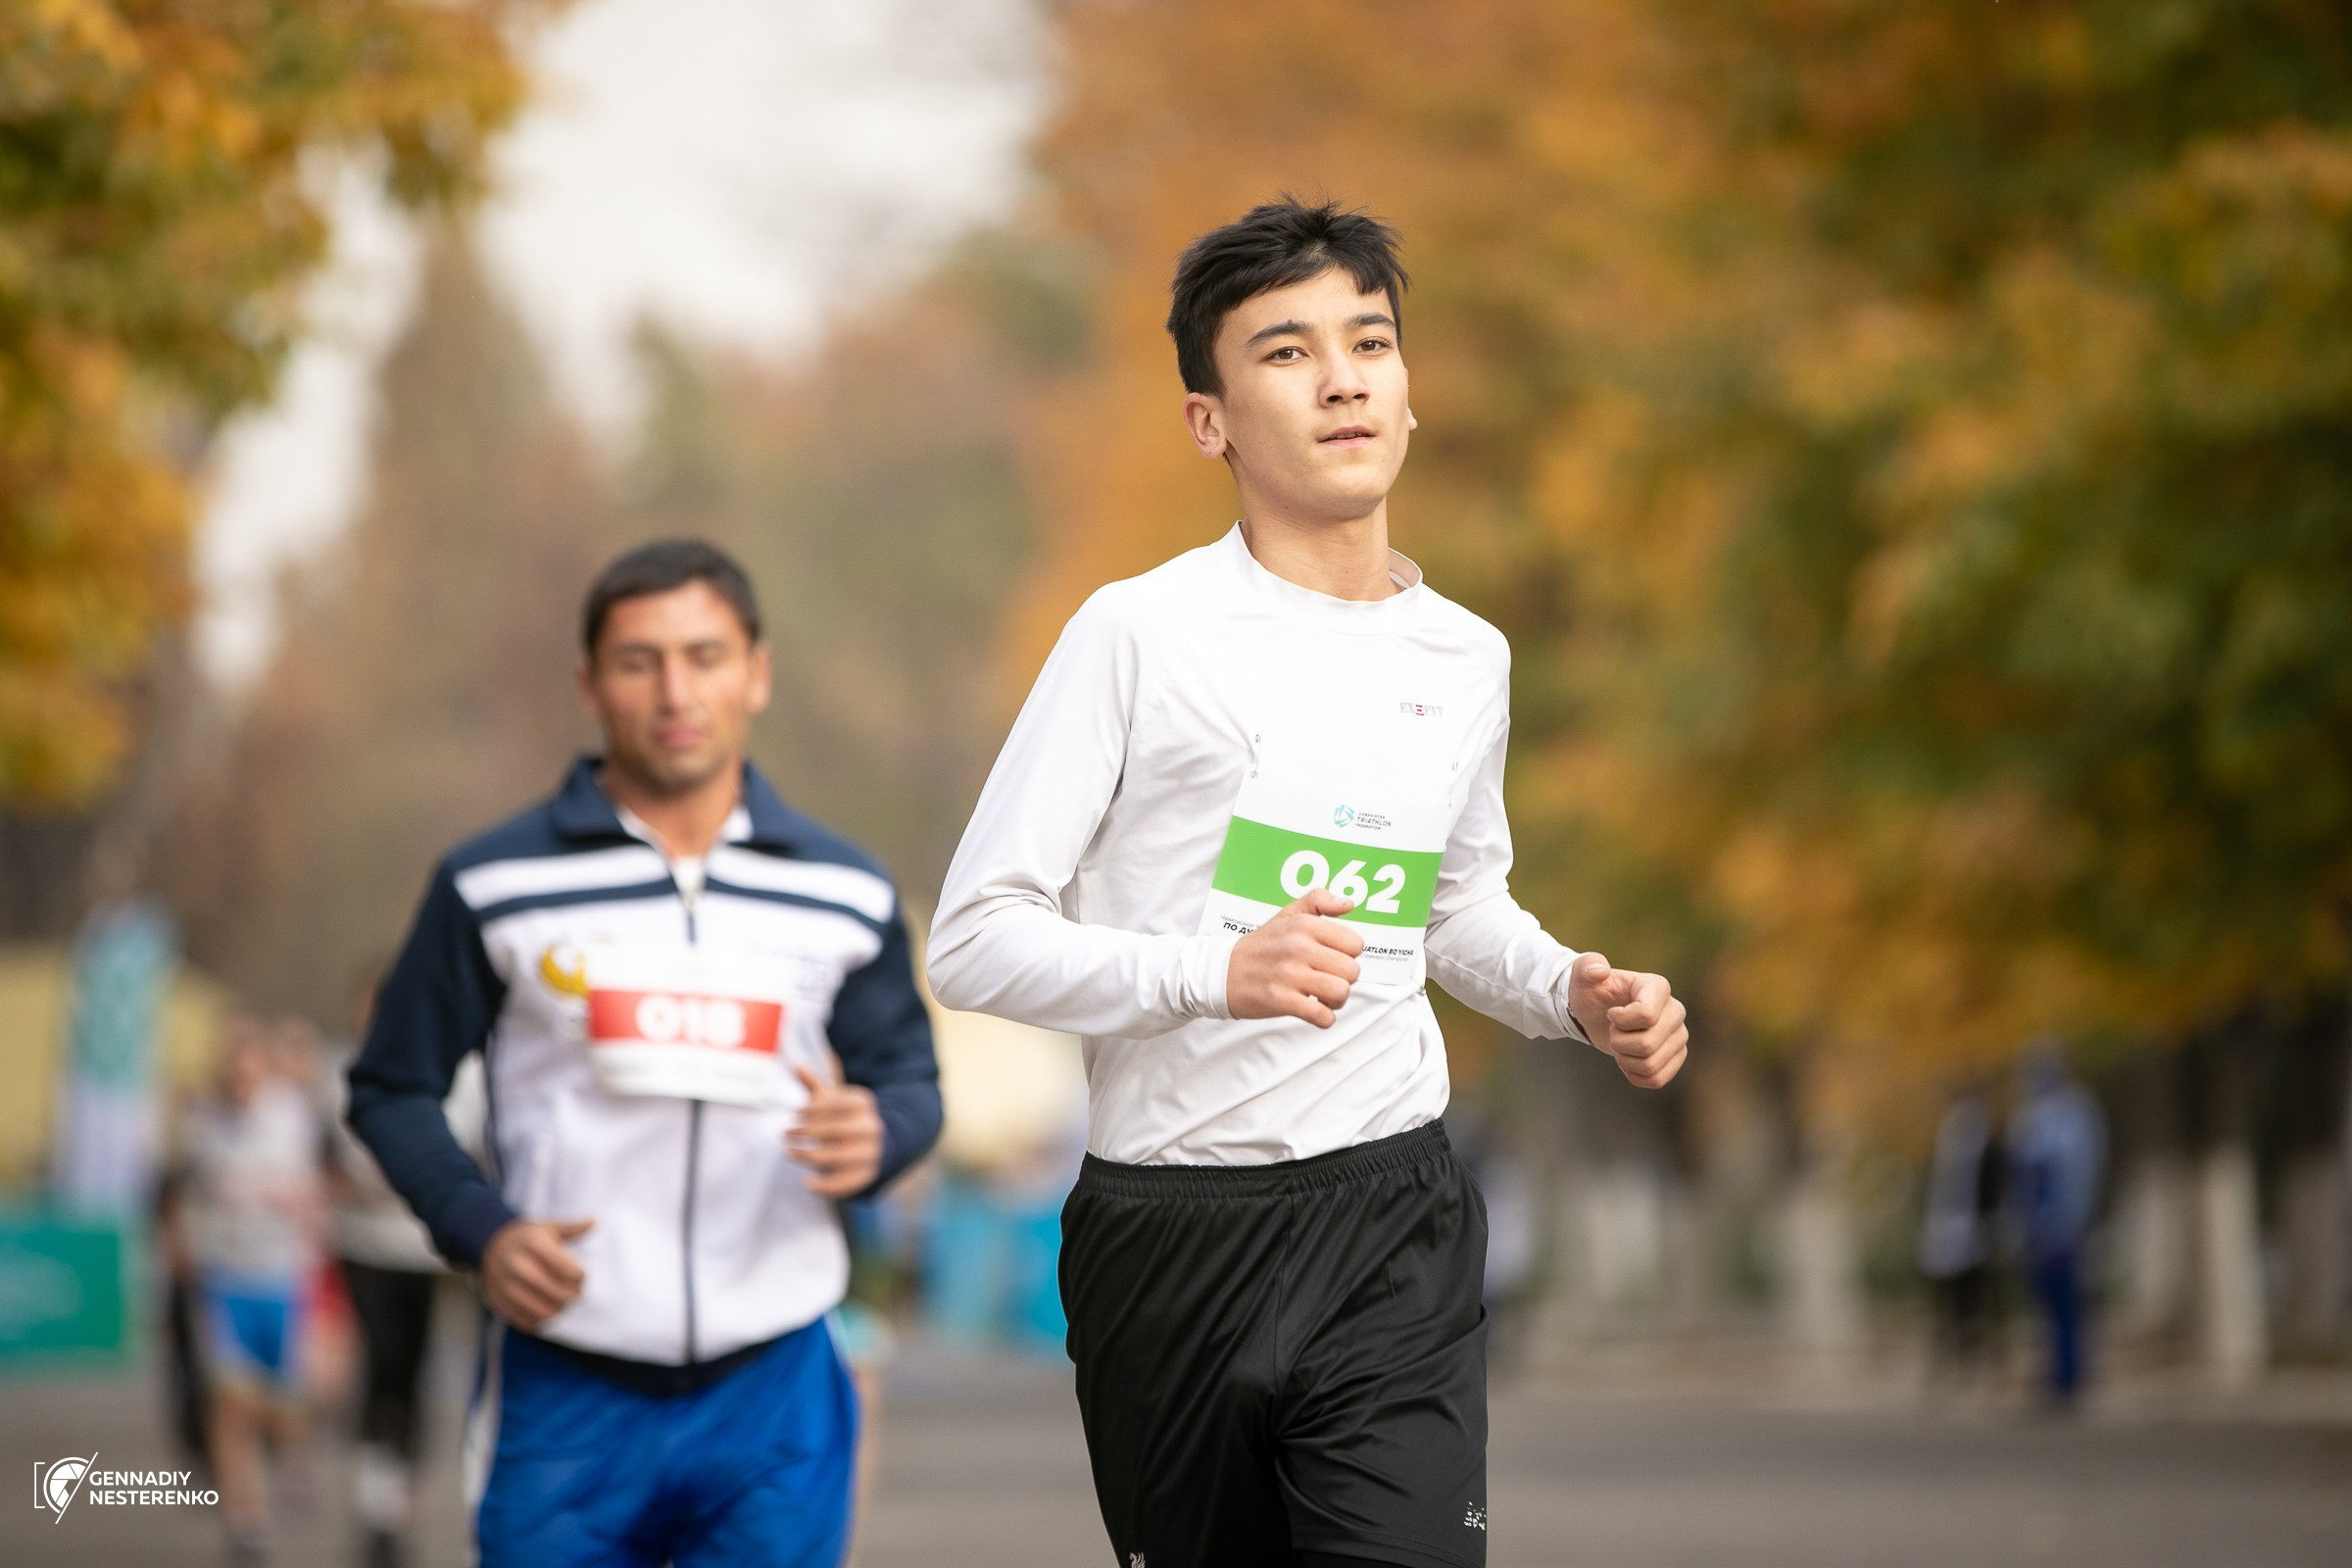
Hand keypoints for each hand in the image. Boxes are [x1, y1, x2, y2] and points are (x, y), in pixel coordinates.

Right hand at [482, 1217, 592, 1330]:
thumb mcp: (548, 1228)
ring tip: (563, 1301)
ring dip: (559, 1309)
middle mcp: (518, 1266)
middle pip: (558, 1293)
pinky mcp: (501, 1303)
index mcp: (532, 1244)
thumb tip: (594, 1222)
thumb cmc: (527, 1238)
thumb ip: (572, 1228)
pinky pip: (528, 1322)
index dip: (580, 1277)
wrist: (490, 1247)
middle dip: (573, 1295)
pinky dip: (541, 1320)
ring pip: (545, 1312)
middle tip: (576, 1291)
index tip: (581, 1276)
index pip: (567, 1270)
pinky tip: (545, 1307)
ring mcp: (507, 1287)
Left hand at [788, 1064, 884, 1197]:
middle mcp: (872, 1126)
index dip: (813, 1108)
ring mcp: (872, 1151)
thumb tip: (796, 1065)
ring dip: (809, 1156)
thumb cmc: (843, 1118)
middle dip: (807, 1132)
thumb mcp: (832, 1100)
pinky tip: (808, 1183)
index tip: (794, 1114)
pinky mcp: (868, 1174)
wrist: (876, 1143)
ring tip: (790, 1152)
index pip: (837, 1103)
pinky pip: (847, 1182)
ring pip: (838, 1156)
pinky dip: (827, 1185)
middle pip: (835, 1130)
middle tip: (785, 1134)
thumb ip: (814, 1085)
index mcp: (864, 1103)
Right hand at [1226, 889, 1364, 1028]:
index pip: (1355, 944)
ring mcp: (1289, 974)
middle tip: (1326, 980)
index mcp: (1304, 925)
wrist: (1222, 973)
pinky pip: (1322, 1016)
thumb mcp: (1287, 915)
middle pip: (1352, 971)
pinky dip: (1324, 1019)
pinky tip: (1313, 1011)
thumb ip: (1319, 902)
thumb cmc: (1260, 946)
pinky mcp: (1281, 1000)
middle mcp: (1298, 947)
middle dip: (1344, 979)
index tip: (1332, 959)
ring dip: (1336, 1001)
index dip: (1348, 955)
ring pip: (1341, 992)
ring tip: (1322, 997)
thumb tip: (1349, 904)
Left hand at [1567, 953, 1688, 1088]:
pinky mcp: (1676, 1056)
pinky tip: (1627, 1060)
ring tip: (1619, 1045)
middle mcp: (1675, 1010)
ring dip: (1625, 1060)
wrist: (1597, 1014)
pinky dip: (1634, 1075)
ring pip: (1651, 1064)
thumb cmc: (1592, 992)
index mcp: (1657, 987)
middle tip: (1613, 1031)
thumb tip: (1599, 971)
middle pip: (1648, 1044)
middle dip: (1619, 1043)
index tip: (1611, 1012)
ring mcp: (1679, 1035)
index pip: (1646, 1015)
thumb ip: (1586, 966)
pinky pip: (1657, 1079)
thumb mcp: (1582, 975)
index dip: (1620, 1021)